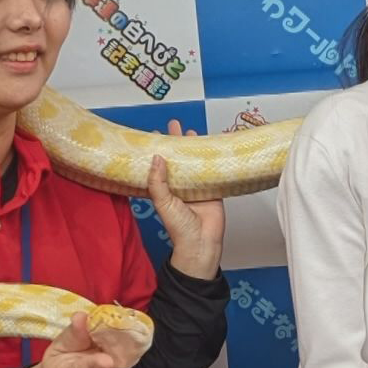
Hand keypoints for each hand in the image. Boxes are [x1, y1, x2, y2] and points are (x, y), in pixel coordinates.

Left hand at [149, 119, 224, 279]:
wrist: (202, 243)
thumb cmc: (179, 228)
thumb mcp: (163, 203)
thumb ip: (158, 181)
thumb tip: (157, 158)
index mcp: (165, 189)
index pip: (159, 165)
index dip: (157, 150)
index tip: (154, 135)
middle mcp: (180, 185)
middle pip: (178, 158)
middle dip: (176, 142)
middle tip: (174, 124)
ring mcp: (197, 186)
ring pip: (195, 162)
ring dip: (194, 147)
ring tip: (191, 132)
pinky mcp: (213, 188)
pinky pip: (212, 170)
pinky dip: (213, 158)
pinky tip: (213, 146)